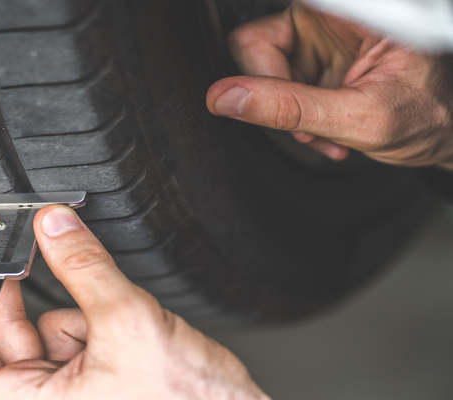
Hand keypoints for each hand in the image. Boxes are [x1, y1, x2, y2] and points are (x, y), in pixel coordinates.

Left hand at [0, 206, 269, 399]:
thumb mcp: (128, 324)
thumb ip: (84, 266)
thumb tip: (54, 225)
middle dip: (6, 281)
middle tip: (7, 233)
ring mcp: (64, 390)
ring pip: (39, 326)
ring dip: (65, 301)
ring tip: (106, 307)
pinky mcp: (91, 377)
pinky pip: (71, 330)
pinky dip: (89, 311)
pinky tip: (123, 322)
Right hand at [206, 1, 452, 169]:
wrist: (443, 133)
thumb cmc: (426, 116)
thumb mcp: (358, 118)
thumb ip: (291, 108)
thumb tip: (228, 98)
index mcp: (349, 11)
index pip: (265, 30)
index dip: (261, 67)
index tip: (259, 100)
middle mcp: (328, 16)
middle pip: (256, 49)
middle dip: (277, 98)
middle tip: (307, 124)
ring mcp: (318, 40)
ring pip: (262, 75)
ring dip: (290, 115)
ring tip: (326, 132)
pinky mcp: (313, 61)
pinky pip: (276, 89)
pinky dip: (297, 119)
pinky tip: (326, 129)